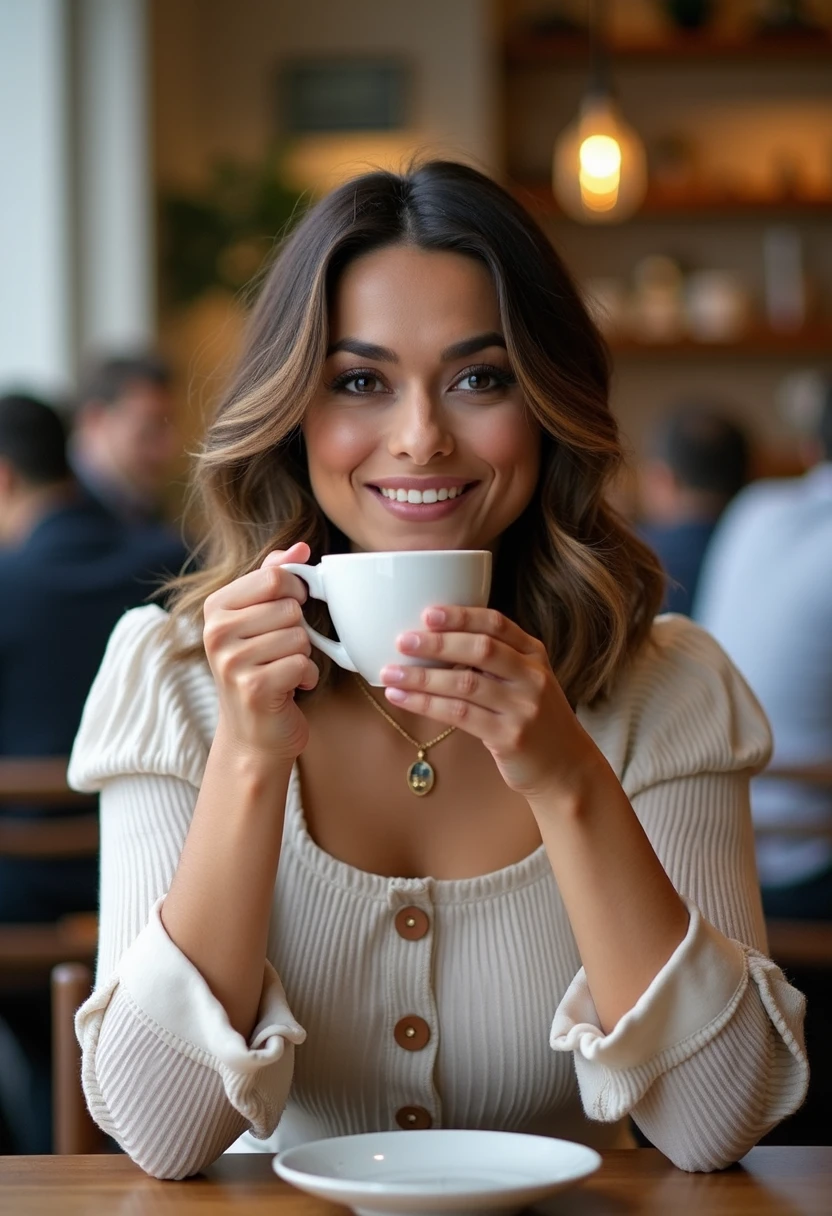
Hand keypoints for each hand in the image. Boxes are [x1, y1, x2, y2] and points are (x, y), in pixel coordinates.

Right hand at [203, 542, 317, 760]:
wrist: (254, 732)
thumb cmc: (262, 668)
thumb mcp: (261, 619)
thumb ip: (275, 579)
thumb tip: (300, 547)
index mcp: (216, 607)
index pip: (274, 576)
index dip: (295, 592)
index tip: (288, 612)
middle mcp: (216, 632)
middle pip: (290, 607)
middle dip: (299, 630)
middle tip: (281, 651)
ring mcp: (231, 662)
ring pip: (299, 636)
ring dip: (303, 655)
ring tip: (283, 669)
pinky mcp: (253, 688)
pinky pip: (303, 664)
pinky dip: (307, 677)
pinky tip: (291, 687)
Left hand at [380, 606, 597, 800]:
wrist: (565, 766)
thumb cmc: (533, 718)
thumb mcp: (524, 680)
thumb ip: (494, 660)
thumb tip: (434, 641)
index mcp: (534, 654)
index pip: (496, 624)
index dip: (461, 616)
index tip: (428, 613)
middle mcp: (532, 676)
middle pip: (480, 650)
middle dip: (438, 643)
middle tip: (403, 641)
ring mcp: (522, 707)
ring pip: (465, 683)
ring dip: (423, 677)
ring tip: (390, 673)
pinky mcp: (509, 736)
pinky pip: (459, 714)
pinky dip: (426, 704)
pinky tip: (402, 697)